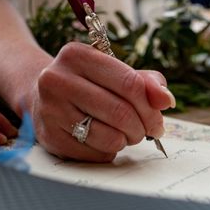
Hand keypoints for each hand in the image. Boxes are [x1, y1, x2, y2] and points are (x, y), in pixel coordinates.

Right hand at [27, 43, 174, 161]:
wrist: (42, 98)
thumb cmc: (89, 84)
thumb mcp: (116, 73)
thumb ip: (147, 83)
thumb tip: (166, 100)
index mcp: (77, 55)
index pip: (129, 83)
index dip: (151, 107)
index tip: (157, 120)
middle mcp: (56, 79)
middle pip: (121, 112)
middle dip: (141, 127)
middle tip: (144, 132)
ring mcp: (49, 109)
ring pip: (109, 137)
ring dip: (126, 141)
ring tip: (123, 135)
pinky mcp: (48, 137)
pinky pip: (95, 154)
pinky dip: (108, 152)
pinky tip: (102, 141)